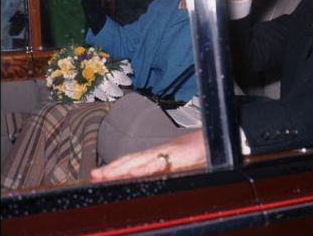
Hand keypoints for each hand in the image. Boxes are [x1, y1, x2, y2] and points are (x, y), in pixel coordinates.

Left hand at [90, 130, 205, 181]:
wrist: (219, 136)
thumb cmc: (202, 149)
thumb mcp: (180, 162)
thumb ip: (165, 168)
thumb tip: (147, 177)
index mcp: (158, 154)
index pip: (132, 161)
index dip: (115, 167)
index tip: (99, 174)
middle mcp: (160, 152)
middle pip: (131, 160)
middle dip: (111, 169)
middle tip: (94, 176)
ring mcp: (168, 153)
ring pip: (140, 161)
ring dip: (120, 169)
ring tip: (104, 175)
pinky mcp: (180, 156)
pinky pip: (160, 163)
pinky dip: (146, 168)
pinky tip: (134, 173)